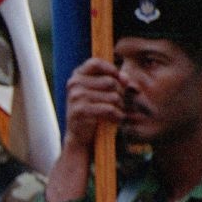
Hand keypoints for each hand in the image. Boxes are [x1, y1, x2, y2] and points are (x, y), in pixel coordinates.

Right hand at [44, 57, 122, 201]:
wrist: (80, 139)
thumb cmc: (94, 113)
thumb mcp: (101, 93)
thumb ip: (114, 81)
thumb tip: (127, 80)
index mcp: (76, 76)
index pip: (95, 63)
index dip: (111, 69)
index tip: (120, 80)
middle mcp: (73, 84)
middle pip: (110, 81)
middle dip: (120, 94)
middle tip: (117, 105)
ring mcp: (75, 97)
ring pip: (113, 96)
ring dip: (119, 107)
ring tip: (115, 113)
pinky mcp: (80, 111)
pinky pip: (109, 109)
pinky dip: (116, 116)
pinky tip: (114, 120)